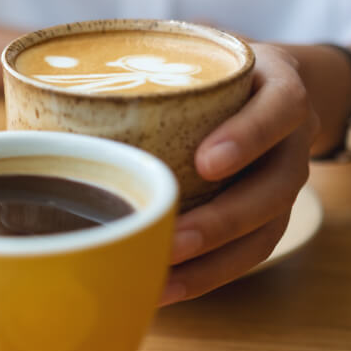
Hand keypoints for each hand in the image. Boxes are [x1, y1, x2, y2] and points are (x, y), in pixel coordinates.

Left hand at [162, 44, 319, 304]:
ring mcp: (285, 186)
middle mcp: (292, 143)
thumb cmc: (219, 77)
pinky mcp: (270, 220)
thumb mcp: (203, 60)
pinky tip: (166, 290)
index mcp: (281, 92)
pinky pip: (247, 255)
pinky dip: (207, 277)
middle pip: (275, 187)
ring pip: (264, 232)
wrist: (273, 92)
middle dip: (222, 220)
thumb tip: (58, 101)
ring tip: (163, 277)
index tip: (205, 163)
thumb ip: (158, 72)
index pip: (280, 109)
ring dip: (213, 262)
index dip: (248, 137)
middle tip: (173, 240)